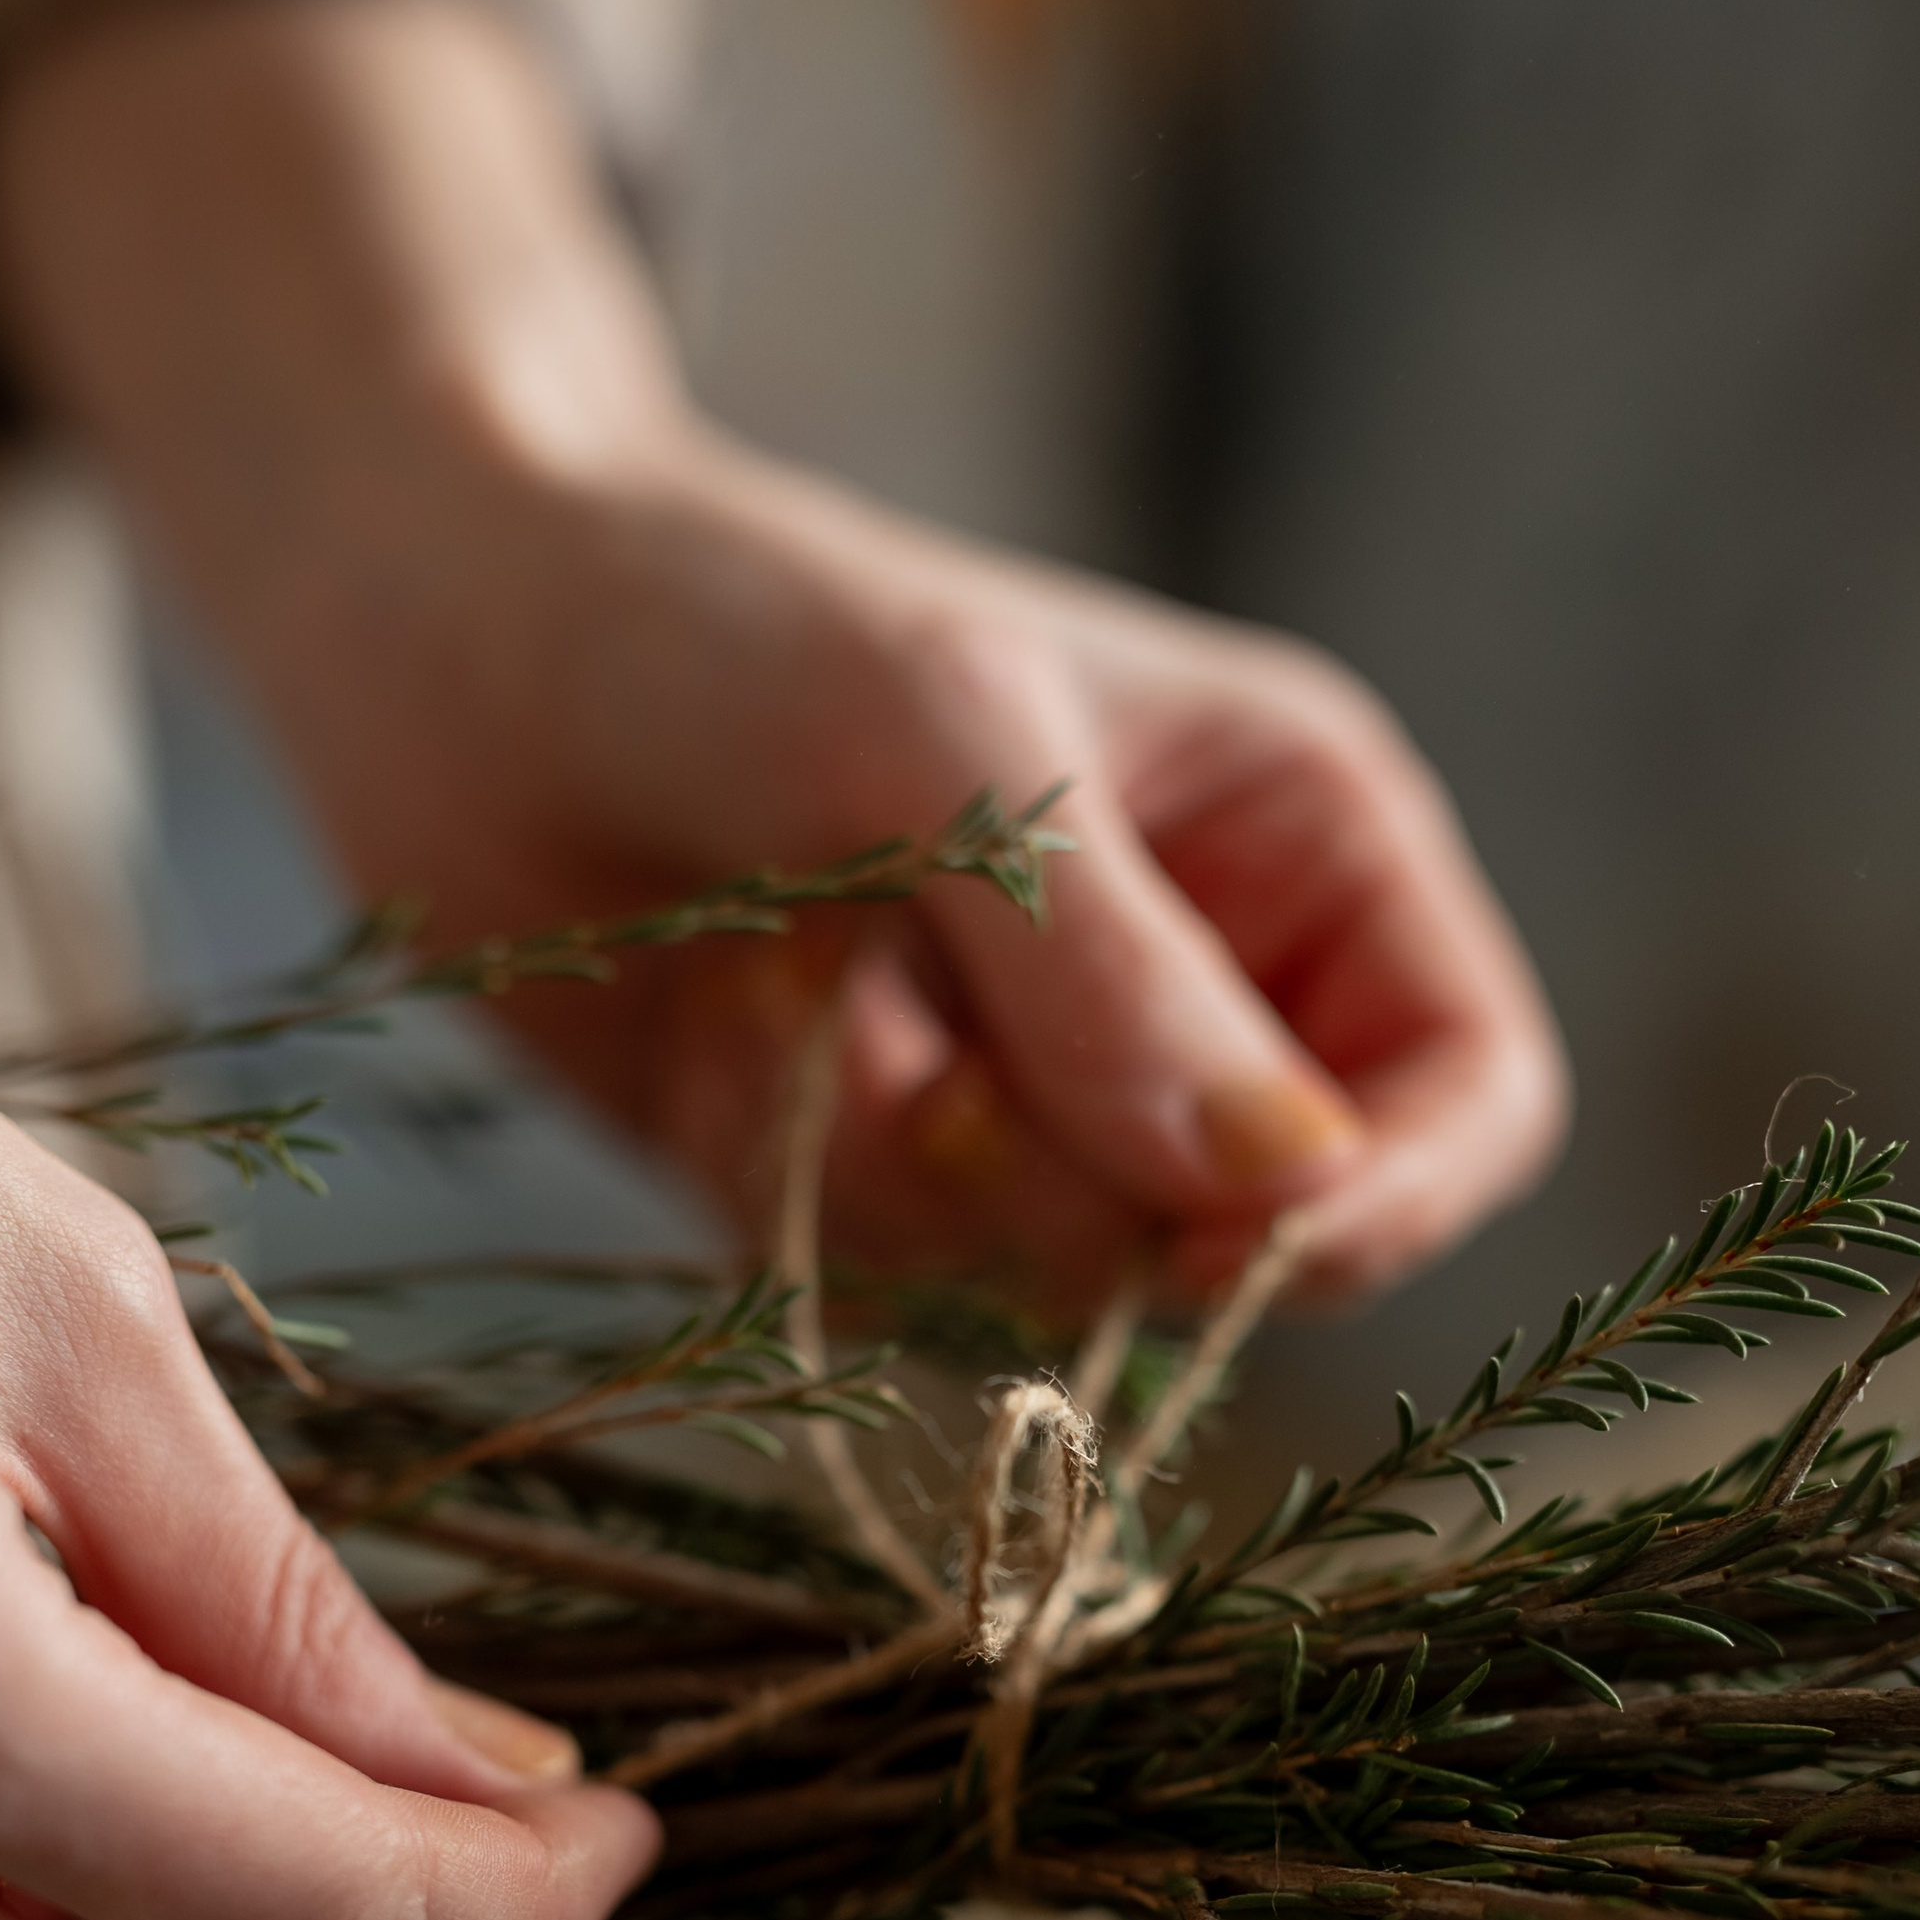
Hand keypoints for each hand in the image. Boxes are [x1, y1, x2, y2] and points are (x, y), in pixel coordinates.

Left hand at [0, 0, 1565, 1314]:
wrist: (447, 643)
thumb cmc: (719, 622)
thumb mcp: (941, 757)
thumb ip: (1113, 978)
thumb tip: (1284, 1190)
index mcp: (1301, 841)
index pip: (1472, 1094)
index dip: (1377, 1200)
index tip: (1214, 1235)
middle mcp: (1199, 988)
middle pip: (1257, 1238)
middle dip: (1070, 1172)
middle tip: (914, 1016)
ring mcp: (1035, 1097)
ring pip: (1066, 1287)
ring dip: (906, 1172)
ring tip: (796, 979)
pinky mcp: (880, 1181)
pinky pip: (900, 1297)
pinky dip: (801, 1191)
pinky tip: (727, 1037)